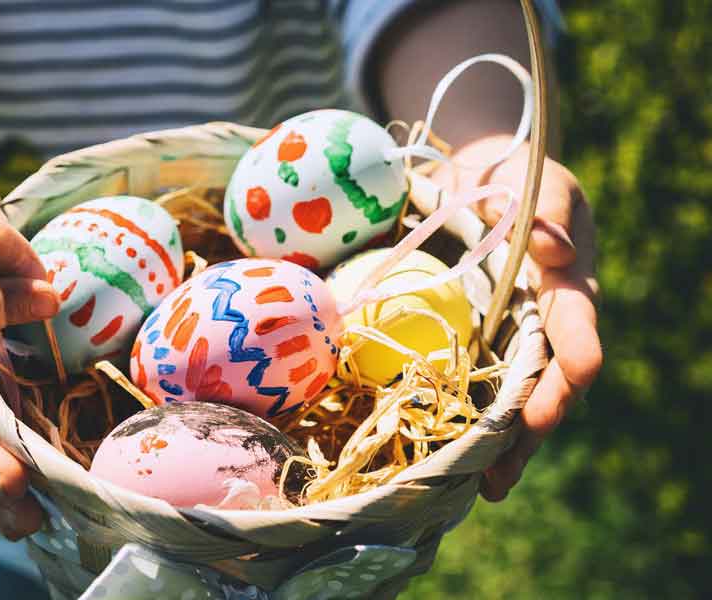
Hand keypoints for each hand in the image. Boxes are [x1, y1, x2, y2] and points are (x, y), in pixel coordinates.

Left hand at [433, 136, 602, 500]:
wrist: (481, 180)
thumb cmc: (517, 178)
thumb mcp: (536, 183)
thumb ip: (546, 212)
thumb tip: (556, 252)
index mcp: (567, 285)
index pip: (576, 328)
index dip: (572, 360)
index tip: (561, 394)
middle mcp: (545, 322)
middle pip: (547, 384)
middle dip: (530, 429)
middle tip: (503, 471)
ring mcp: (512, 336)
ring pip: (514, 398)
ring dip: (501, 444)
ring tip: (482, 486)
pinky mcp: (478, 341)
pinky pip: (476, 386)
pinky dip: (466, 422)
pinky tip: (447, 458)